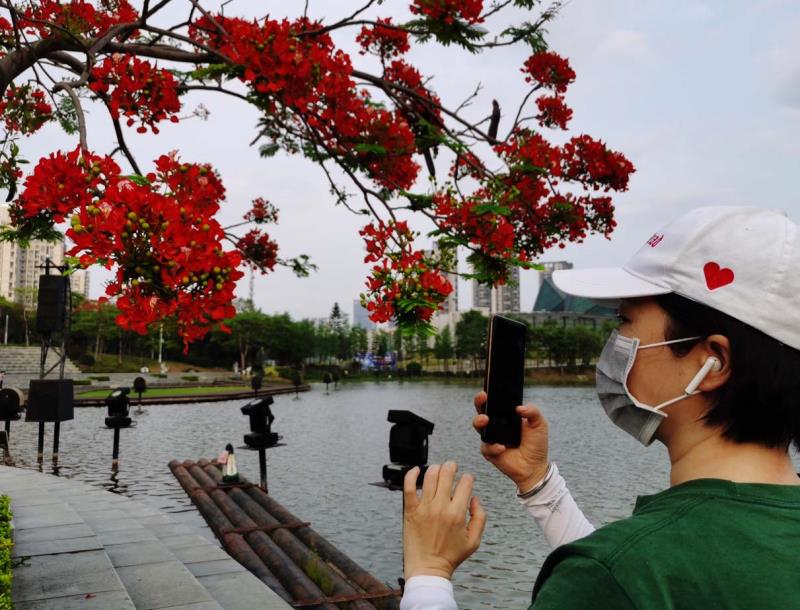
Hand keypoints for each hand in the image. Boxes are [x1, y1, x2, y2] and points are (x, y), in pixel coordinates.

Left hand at [403, 462, 486, 580]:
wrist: (428, 569)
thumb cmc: (450, 556)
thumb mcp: (474, 541)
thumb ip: (480, 517)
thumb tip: (474, 498)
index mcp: (457, 513)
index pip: (465, 483)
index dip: (468, 477)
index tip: (467, 479)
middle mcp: (441, 507)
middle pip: (447, 474)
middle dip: (452, 466)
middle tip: (452, 466)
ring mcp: (424, 508)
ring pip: (430, 476)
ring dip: (435, 468)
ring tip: (437, 469)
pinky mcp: (410, 511)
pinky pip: (409, 486)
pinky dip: (411, 474)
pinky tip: (416, 470)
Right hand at [472, 391, 549, 491]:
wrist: (535, 466)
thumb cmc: (536, 443)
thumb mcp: (539, 424)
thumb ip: (533, 411)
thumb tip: (519, 408)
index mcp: (506, 416)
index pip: (495, 402)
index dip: (489, 394)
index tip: (488, 389)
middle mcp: (495, 425)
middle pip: (482, 410)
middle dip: (479, 402)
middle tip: (483, 397)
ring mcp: (491, 438)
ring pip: (479, 427)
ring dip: (479, 421)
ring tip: (485, 420)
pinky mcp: (490, 452)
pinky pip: (486, 447)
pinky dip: (493, 447)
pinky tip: (502, 447)